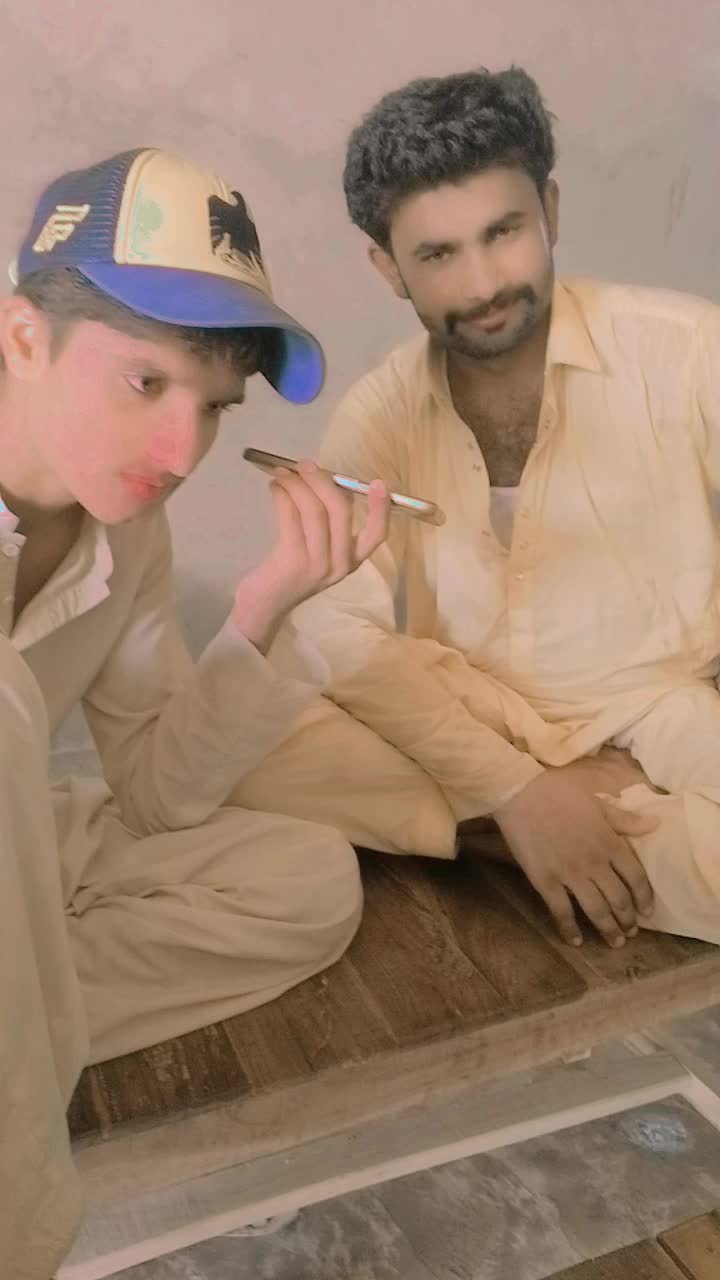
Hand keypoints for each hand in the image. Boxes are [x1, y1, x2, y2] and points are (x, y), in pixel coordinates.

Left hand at [232, 460, 389, 651]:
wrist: (264, 606)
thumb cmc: (291, 572)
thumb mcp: (318, 551)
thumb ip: (326, 522)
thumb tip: (323, 479)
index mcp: (352, 560)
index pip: (377, 535)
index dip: (380, 509)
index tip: (378, 483)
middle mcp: (340, 564)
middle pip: (341, 510)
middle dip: (322, 481)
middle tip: (304, 465)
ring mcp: (317, 564)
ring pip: (314, 510)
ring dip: (297, 484)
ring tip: (282, 473)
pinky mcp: (293, 560)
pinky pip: (291, 516)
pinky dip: (283, 495)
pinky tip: (275, 488)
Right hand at [493, 757, 658, 947]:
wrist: (521, 794)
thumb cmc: (560, 794)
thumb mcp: (598, 803)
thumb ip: (626, 820)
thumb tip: (656, 824)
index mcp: (610, 842)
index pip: (636, 877)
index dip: (644, 898)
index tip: (647, 912)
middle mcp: (594, 863)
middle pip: (618, 899)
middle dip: (627, 920)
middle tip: (631, 933)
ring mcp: (570, 874)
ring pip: (596, 910)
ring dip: (608, 929)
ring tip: (615, 942)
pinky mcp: (545, 881)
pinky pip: (562, 911)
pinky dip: (570, 929)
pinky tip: (576, 941)